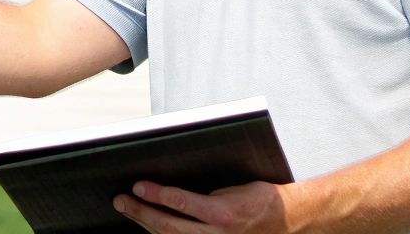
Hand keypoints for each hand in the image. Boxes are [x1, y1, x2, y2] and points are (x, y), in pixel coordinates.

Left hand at [112, 179, 293, 232]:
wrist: (287, 223)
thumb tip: (173, 182)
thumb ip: (206, 190)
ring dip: (147, 225)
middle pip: (169, 226)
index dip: (156, 195)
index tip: (137, 187)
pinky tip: (150, 227)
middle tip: (121, 201)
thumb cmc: (262, 199)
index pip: (181, 204)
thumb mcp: (235, 187)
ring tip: (129, 210)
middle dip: (141, 213)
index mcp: (223, 214)